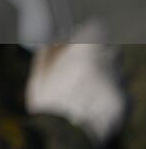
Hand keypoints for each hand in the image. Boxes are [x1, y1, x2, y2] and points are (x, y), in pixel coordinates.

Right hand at [25, 24, 124, 146]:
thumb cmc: (49, 106)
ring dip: (107, 74)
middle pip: (111, 49)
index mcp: (83, 53)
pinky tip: (97, 104)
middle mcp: (105, 64)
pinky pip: (121, 90)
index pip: (98, 28)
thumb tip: (54, 40)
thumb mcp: (39, 76)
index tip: (82, 38)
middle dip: (100, 55)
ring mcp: (118, 83)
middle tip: (86, 65)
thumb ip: (49, 53)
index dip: (90, 32)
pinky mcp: (126, 101)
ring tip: (90, 89)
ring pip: (117, 70)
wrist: (67, 136)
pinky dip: (112, 94)